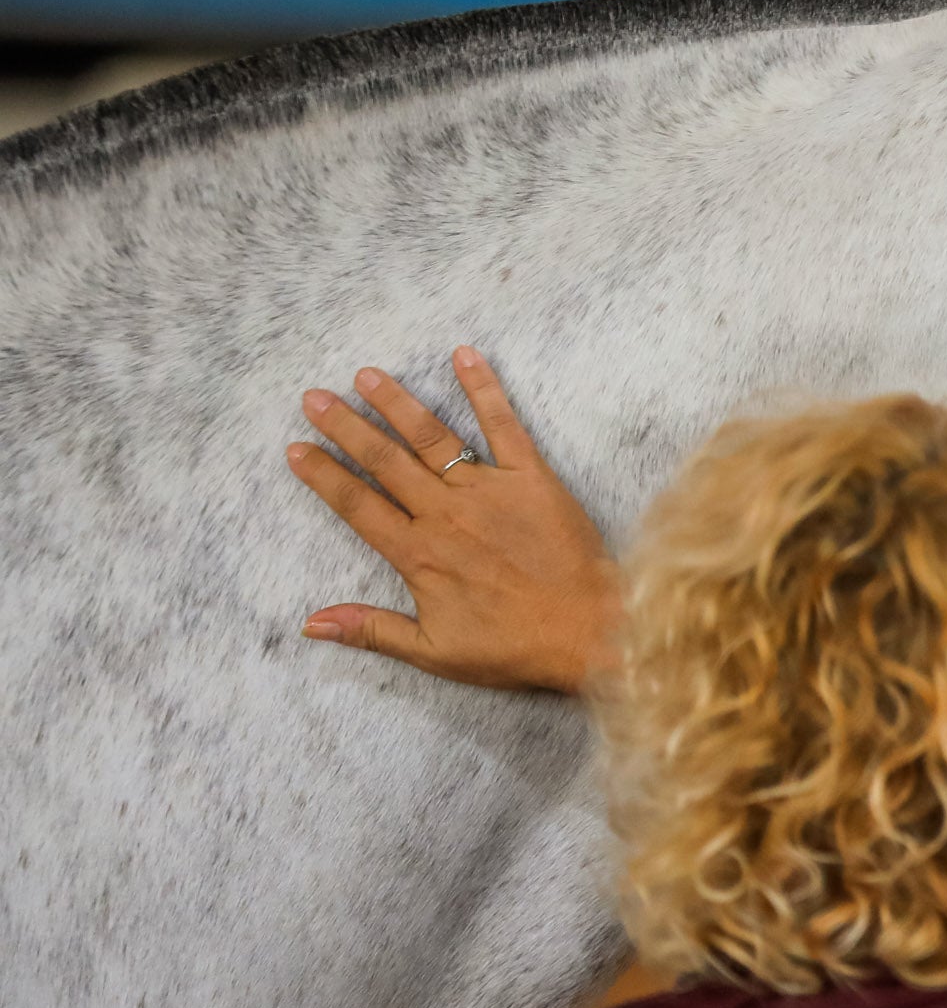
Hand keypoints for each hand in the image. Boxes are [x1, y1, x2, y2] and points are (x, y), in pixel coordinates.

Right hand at [288, 348, 621, 694]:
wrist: (589, 633)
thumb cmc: (516, 648)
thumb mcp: (436, 652)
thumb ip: (372, 630)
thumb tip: (311, 624)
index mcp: (418, 554)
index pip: (357, 506)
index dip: (323, 477)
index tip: (296, 449)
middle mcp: (445, 514)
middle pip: (384, 461)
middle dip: (345, 427)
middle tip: (314, 398)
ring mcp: (488, 491)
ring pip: (431, 438)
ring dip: (396, 404)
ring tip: (366, 376)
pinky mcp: (532, 478)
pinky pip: (504, 426)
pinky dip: (484, 389)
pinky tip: (464, 355)